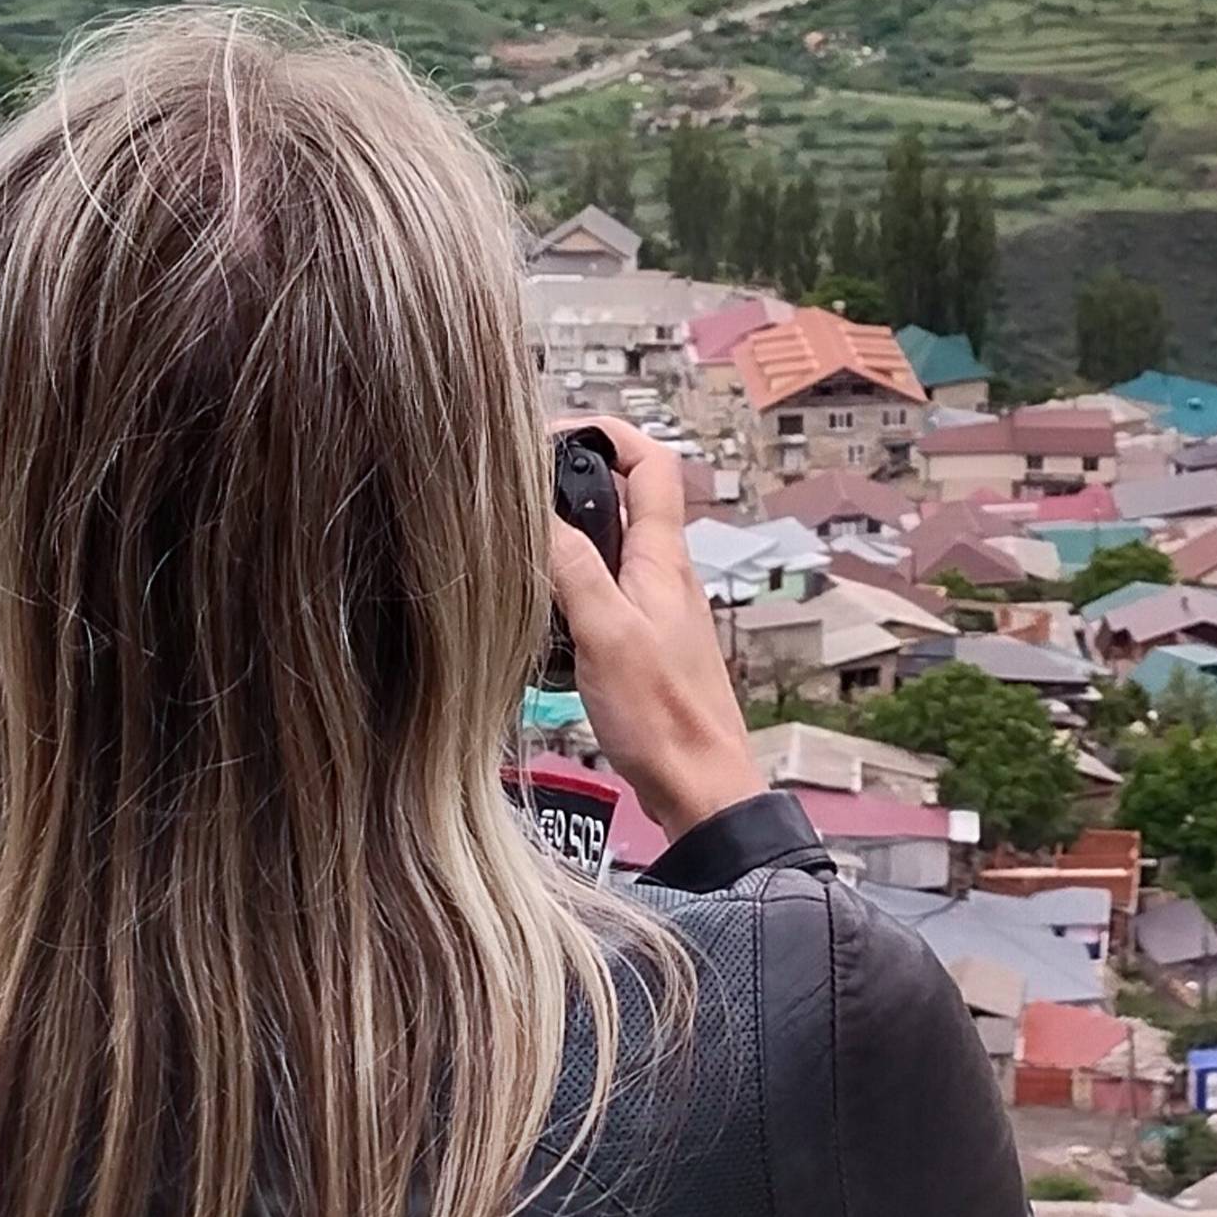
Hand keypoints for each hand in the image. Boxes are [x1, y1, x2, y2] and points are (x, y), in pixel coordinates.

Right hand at [543, 415, 758, 842]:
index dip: (608, 432)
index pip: (651, 462)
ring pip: (609, 548)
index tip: (554, 431)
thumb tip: (536, 509)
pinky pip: (603, 596)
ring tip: (517, 546)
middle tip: (517, 491)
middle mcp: (664, 574)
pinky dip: (568, 591)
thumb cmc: (664, 718)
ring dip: (567, 539)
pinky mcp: (643, 645)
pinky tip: (540, 615)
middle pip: (624, 499)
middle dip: (572, 482)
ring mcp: (655, 609)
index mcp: (662, 558)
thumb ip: (573, 567)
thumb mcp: (606, 633)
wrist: (699, 786)